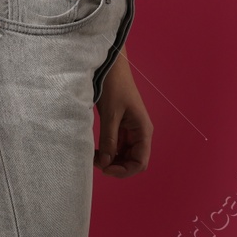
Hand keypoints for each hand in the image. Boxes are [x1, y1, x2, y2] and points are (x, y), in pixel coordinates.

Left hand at [94, 54, 152, 176]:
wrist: (111, 65)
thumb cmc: (114, 85)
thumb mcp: (111, 114)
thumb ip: (109, 140)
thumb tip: (105, 164)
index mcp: (143, 130)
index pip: (140, 162)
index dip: (124, 171)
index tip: (105, 169)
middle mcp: (139, 133)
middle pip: (132, 161)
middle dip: (116, 166)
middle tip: (96, 162)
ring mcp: (130, 130)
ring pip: (123, 155)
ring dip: (110, 159)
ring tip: (93, 156)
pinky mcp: (121, 125)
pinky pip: (116, 145)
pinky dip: (107, 151)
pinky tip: (95, 149)